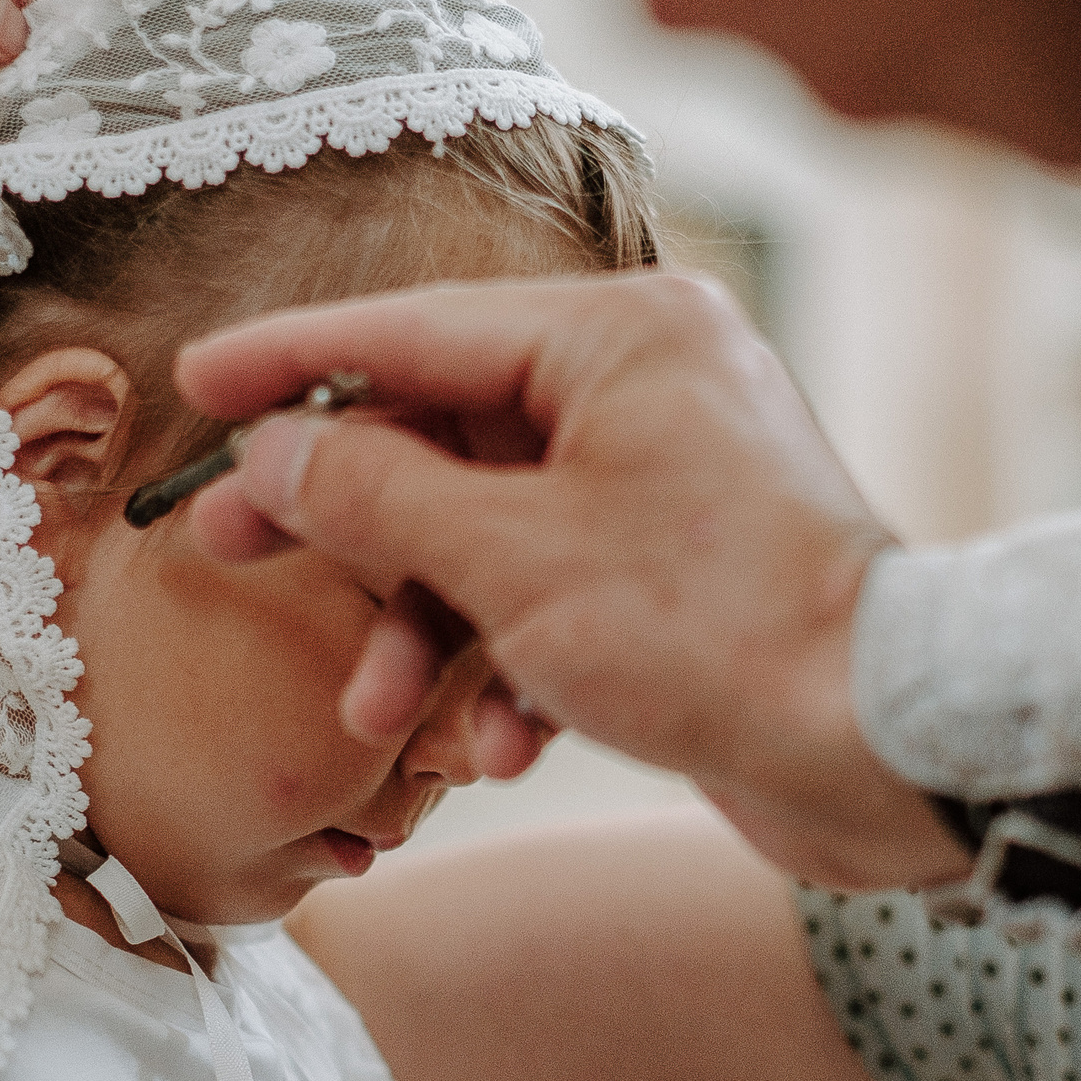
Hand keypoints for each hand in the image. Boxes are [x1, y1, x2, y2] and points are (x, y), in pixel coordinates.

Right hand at [175, 272, 970, 889]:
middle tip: (228, 552)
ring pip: (494, 527)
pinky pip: (559, 589)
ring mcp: (670, 475)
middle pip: (445, 431)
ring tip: (382, 718)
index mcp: (617, 336)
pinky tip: (504, 748)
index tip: (195, 386)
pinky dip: (515, 663)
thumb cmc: (711, 634)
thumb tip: (274, 454)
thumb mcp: (508, 560)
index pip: (414, 329)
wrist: (886, 750)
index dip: (292, 363)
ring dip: (428, 627)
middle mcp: (648, 384)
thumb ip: (372, 494)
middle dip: (344, 519)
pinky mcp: (685, 567)